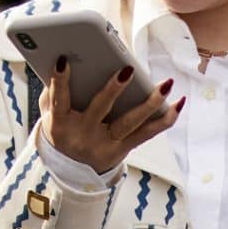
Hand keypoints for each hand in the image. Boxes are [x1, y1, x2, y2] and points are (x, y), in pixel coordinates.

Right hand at [38, 57, 182, 181]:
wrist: (70, 168)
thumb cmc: (61, 128)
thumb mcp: (48, 113)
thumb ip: (52, 89)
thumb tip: (66, 60)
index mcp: (60, 123)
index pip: (59, 99)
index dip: (60, 81)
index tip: (64, 60)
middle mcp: (84, 134)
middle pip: (100, 109)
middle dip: (113, 89)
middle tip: (127, 70)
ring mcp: (105, 144)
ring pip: (130, 123)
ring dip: (150, 103)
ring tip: (166, 84)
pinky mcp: (123, 149)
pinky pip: (147, 133)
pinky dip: (165, 118)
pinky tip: (179, 102)